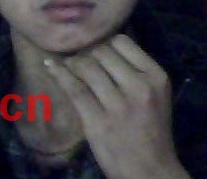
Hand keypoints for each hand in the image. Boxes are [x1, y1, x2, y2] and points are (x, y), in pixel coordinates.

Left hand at [45, 34, 190, 178]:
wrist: (150, 171)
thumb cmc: (152, 130)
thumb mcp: (154, 93)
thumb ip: (134, 69)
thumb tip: (100, 44)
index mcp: (156, 76)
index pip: (122, 41)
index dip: (106, 43)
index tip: (98, 52)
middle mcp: (138, 87)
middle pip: (102, 52)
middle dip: (88, 54)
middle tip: (81, 62)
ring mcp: (118, 105)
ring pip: (86, 67)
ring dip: (73, 63)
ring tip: (69, 66)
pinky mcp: (97, 122)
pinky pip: (73, 88)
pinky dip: (59, 74)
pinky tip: (51, 67)